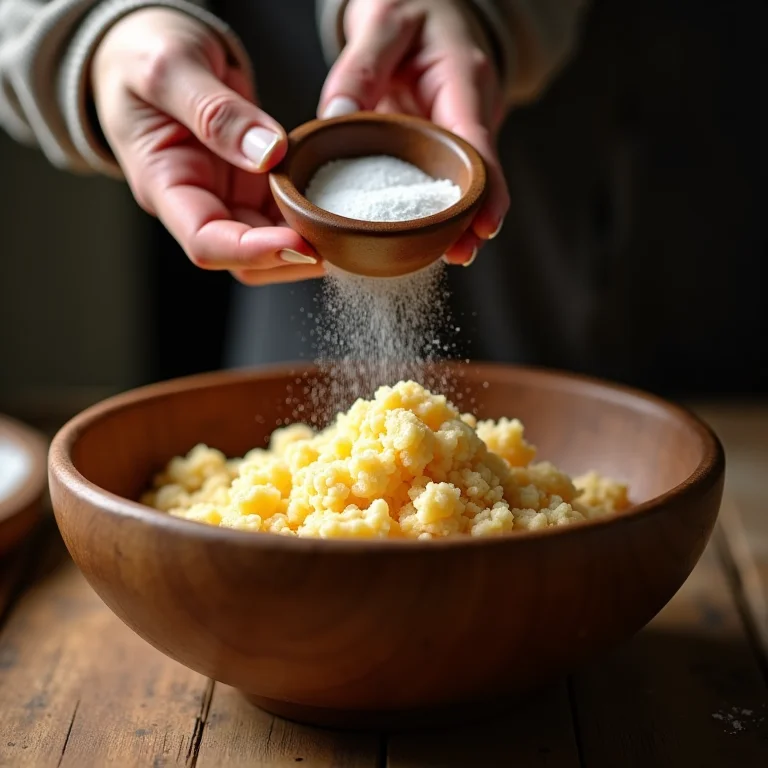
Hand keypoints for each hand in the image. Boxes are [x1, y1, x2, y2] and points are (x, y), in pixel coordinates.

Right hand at [91, 8, 322, 285]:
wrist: (145, 47)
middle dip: (290, 257)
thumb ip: (215, 111)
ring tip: (345, 226)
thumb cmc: (142, 54)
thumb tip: (268, 153)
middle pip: (245, 259)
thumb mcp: (170, 67)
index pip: (206, 244)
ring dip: (307, 242)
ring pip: (270, 246)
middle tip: (338, 240)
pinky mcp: (253, 187)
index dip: (253, 251)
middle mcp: (198, 204)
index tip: (299, 242)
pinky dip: (312, 214)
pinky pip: (286, 215)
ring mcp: (228, 198)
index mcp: (164, 185)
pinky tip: (338, 204)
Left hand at [319, 0, 509, 265]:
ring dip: (459, 221)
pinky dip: (436, 209)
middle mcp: (470, 110)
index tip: (484, 225)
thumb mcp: (382, 22)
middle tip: (461, 255)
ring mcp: (460, 131)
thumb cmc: (407, 11)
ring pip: (462, 184)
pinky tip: (425, 237)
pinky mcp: (443, 145)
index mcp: (463, 80)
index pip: (476, 141)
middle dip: (474, 218)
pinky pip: (442, 180)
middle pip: (478, 175)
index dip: (486, 188)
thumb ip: (360, 68)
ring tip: (450, 256)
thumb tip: (337, 116)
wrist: (423, 11)